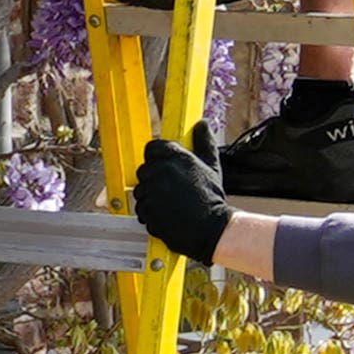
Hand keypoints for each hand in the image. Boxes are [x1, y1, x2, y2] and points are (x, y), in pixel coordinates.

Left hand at [131, 140, 232, 261]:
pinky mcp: (145, 208)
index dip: (157, 158)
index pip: (152, 147)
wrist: (211, 229)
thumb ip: (204, 142)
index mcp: (175, 156)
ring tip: (172, 204)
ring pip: (141, 190)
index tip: (166, 167)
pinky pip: (141, 208)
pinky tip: (168, 214)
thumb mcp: (212, 166)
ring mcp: (151, 190)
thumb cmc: (212, 199)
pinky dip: (151, 213)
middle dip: (155, 179)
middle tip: (173, 190)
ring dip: (152, 197)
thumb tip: (202, 124)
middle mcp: (160, 170)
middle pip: (144, 169)